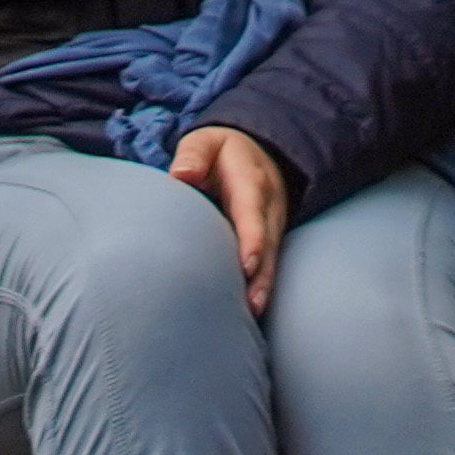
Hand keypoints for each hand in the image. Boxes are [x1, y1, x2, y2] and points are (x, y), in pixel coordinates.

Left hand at [171, 123, 288, 313]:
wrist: (256, 152)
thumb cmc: (221, 151)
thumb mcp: (205, 142)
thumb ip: (193, 155)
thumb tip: (181, 174)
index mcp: (251, 182)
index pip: (253, 212)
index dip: (253, 239)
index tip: (247, 264)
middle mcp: (269, 206)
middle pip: (269, 243)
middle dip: (262, 274)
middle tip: (253, 304)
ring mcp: (273, 224)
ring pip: (273, 258)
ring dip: (265, 286)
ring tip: (254, 312)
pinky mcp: (270, 238)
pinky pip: (269, 263)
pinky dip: (263, 285)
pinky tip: (252, 310)